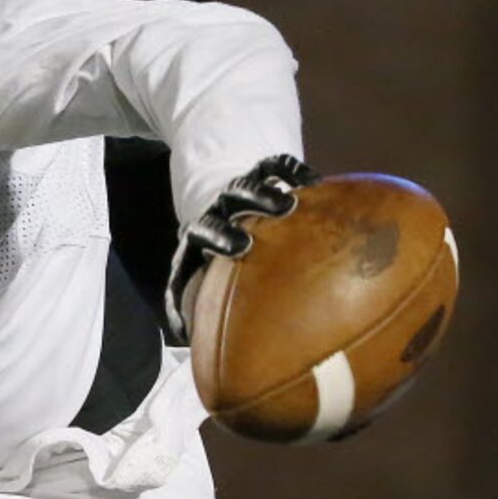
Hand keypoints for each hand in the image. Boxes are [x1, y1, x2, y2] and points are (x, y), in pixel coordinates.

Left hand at [165, 152, 318, 339]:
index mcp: (201, 231)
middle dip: (243, 214)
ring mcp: (241, 189)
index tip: (237, 249)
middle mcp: (219, 207)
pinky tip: (315, 182)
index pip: (202, 231)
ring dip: (267, 194)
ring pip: (249, 184)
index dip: (216, 238)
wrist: (222, 207)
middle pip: (226, 207)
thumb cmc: (217, 256)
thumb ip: (192, 300)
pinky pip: (276, 164)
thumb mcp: (201, 275)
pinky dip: (292, 170)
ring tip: (290, 204)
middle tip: (257, 231)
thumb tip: (182, 334)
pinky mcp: (263, 172)